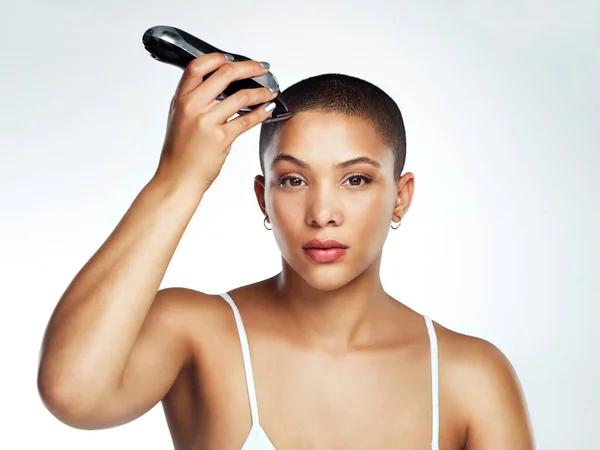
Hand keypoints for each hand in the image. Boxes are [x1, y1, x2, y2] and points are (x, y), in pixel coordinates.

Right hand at [154, 53, 277, 192]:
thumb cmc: (180, 152)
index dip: (218, 58)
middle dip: (248, 67)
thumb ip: (195, 101)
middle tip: (261, 68)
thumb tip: (222, 87)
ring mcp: (206, 122)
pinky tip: (267, 109)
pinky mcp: (221, 138)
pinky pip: (246, 120)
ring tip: (270, 91)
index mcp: (180, 99)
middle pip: (224, 74)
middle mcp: (192, 107)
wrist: (178, 178)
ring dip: (260, 92)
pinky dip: (261, 112)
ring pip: (241, 96)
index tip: (234, 58)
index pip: (198, 66)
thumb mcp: (179, 119)